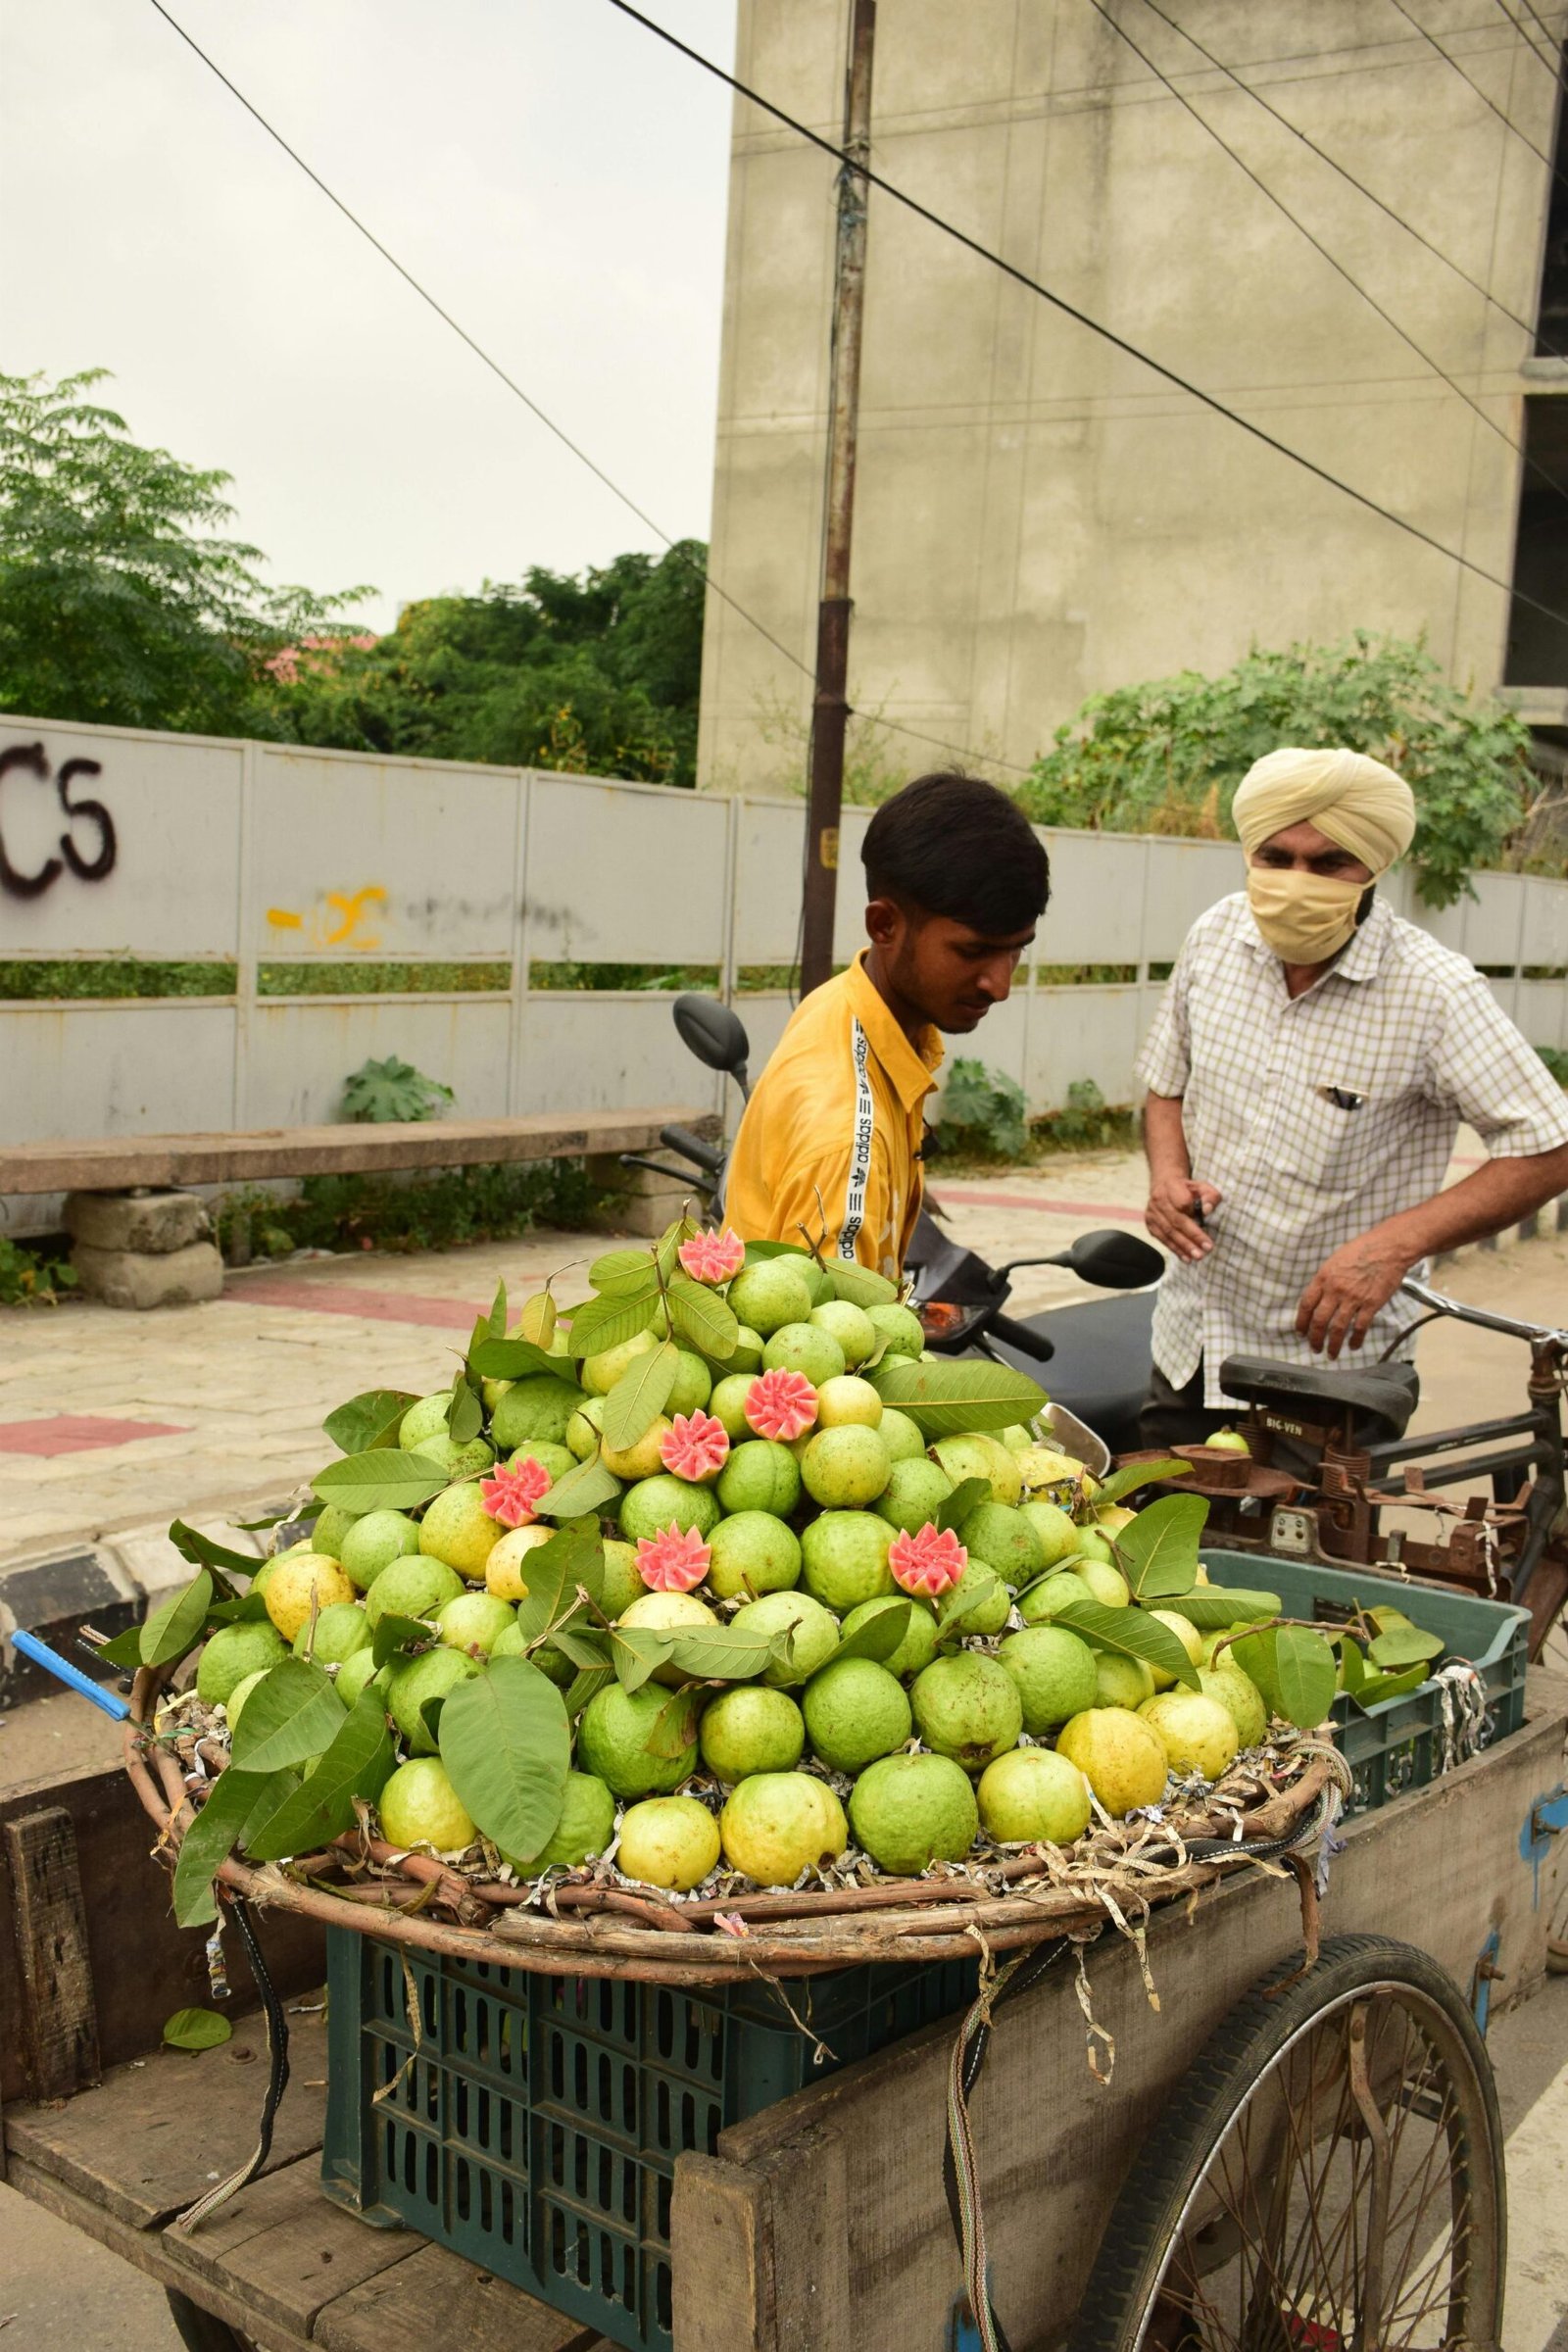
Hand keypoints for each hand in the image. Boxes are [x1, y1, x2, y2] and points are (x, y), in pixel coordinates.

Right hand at [1146, 1175, 1222, 1263]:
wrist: (1165, 1187)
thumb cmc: (1188, 1189)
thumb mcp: (1202, 1187)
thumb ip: (1210, 1196)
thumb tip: (1207, 1210)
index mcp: (1171, 1186)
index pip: (1183, 1202)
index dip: (1194, 1214)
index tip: (1207, 1223)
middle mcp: (1158, 1200)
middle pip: (1176, 1221)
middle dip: (1192, 1236)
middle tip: (1206, 1249)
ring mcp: (1152, 1213)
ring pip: (1169, 1232)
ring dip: (1184, 1246)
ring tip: (1198, 1256)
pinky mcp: (1150, 1225)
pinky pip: (1163, 1239)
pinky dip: (1176, 1249)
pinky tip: (1186, 1258)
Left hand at [1296, 1230, 1415, 1357]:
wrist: (1388, 1248)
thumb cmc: (1362, 1250)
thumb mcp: (1335, 1260)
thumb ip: (1326, 1280)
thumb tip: (1319, 1297)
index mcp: (1323, 1277)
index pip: (1306, 1304)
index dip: (1301, 1322)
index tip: (1301, 1332)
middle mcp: (1335, 1290)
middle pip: (1319, 1320)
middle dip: (1315, 1338)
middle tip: (1314, 1348)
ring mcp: (1353, 1298)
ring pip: (1338, 1328)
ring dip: (1333, 1344)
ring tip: (1331, 1354)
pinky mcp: (1371, 1304)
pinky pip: (1360, 1327)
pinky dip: (1356, 1339)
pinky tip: (1353, 1346)